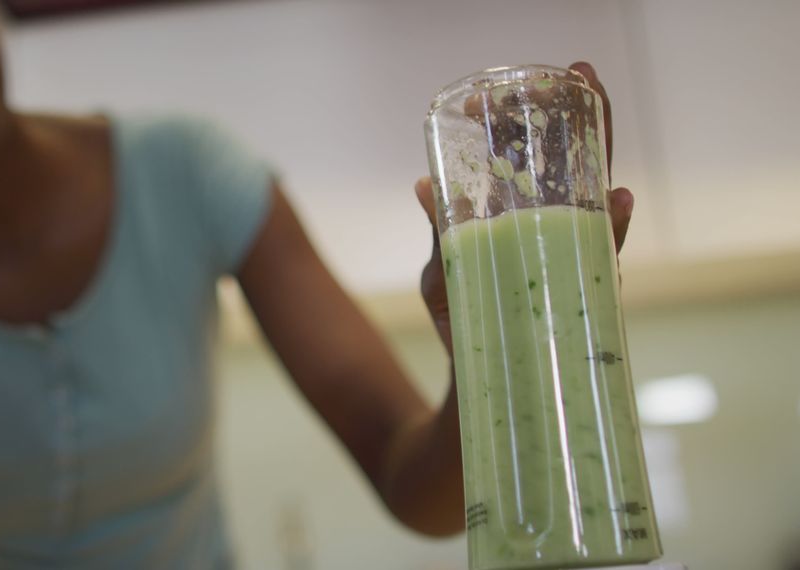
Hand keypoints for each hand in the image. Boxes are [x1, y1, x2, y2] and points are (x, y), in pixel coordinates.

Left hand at [415, 61, 633, 353]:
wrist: (473, 389)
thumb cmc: (462, 325)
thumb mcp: (442, 271)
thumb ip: (441, 231)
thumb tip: (423, 184)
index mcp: (524, 227)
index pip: (537, 166)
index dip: (531, 125)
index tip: (512, 91)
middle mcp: (557, 240)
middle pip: (578, 172)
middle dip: (583, 121)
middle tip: (581, 74)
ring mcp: (572, 267)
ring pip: (597, 207)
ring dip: (602, 160)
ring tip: (600, 119)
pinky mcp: (582, 302)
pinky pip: (602, 261)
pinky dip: (613, 231)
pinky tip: (618, 201)